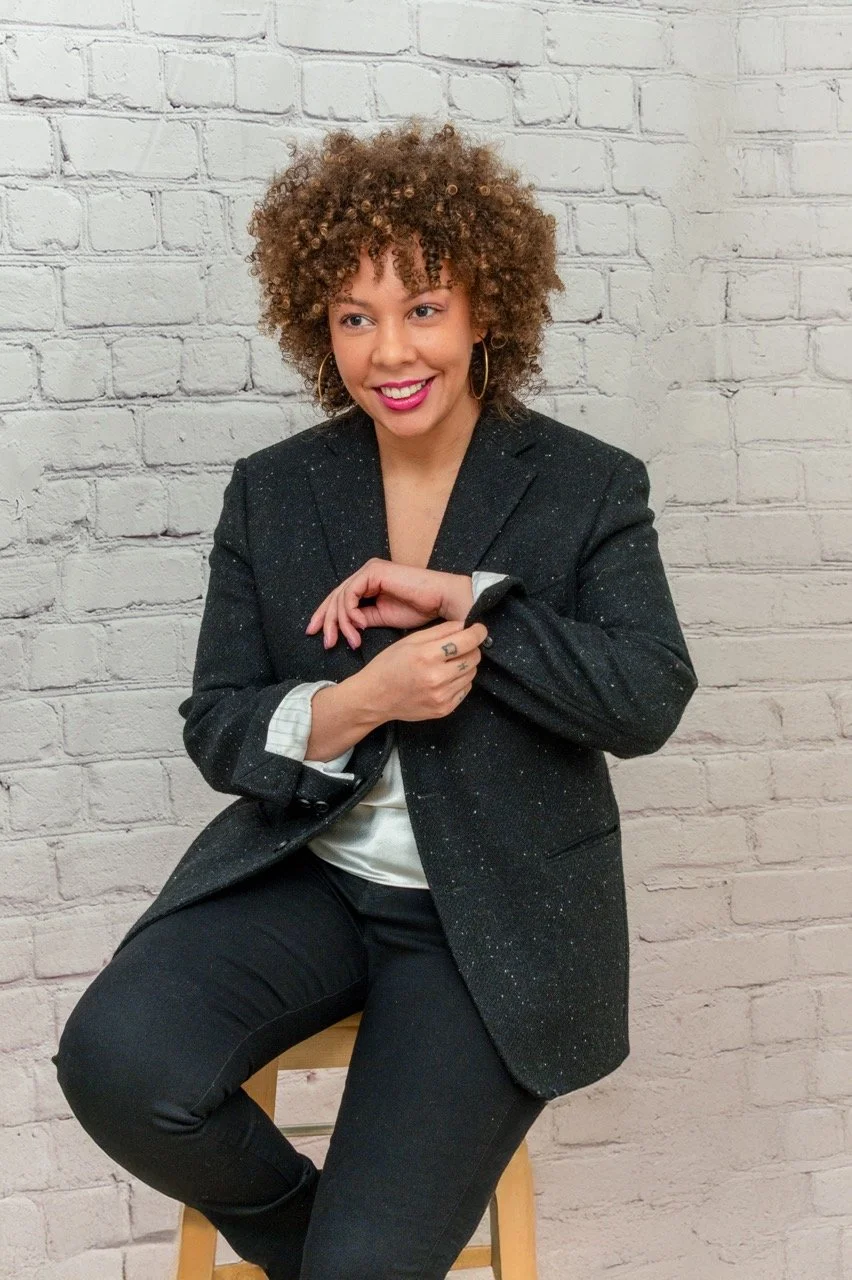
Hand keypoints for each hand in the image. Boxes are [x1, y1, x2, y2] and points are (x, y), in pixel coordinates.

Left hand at [305, 558, 473, 649]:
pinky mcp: (373, 572)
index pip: (340, 599)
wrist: (441, 601)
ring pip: (341, 597)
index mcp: (368, 583)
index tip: (321, 637)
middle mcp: (366, 574)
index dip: (327, 618)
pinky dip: (351, 613)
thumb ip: (363, 619)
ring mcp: (369, 571)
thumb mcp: (383, 618)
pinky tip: (360, 626)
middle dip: (327, 622)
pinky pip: (351, 594)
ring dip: (343, 623)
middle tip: (327, 643)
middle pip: (335, 597)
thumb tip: (347, 627)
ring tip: (354, 641)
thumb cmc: (419, 610)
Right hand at [355, 617, 489, 722]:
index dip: (478, 632)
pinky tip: (444, 679)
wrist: (374, 698)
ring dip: (465, 665)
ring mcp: (442, 696)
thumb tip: (465, 625)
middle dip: (471, 648)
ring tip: (448, 664)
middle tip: (459, 647)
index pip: (468, 641)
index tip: (479, 629)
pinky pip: (465, 689)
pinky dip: (460, 681)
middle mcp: (437, 677)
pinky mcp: (444, 709)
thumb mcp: (410, 640)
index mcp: (427, 655)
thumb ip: (440, 631)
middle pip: (474, 657)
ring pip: (471, 674)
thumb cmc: (389, 666)